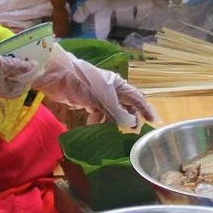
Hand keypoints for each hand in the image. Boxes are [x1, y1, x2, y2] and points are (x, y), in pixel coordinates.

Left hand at [32, 45, 156, 127]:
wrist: (60, 77)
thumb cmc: (84, 83)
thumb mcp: (103, 99)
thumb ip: (118, 112)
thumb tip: (131, 123)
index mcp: (118, 85)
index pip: (136, 97)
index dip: (145, 109)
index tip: (153, 121)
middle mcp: (111, 89)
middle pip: (125, 105)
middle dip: (129, 118)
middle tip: (133, 132)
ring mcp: (99, 95)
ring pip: (111, 111)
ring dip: (112, 122)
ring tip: (113, 134)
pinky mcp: (88, 101)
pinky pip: (99, 113)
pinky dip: (99, 121)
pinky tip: (96, 128)